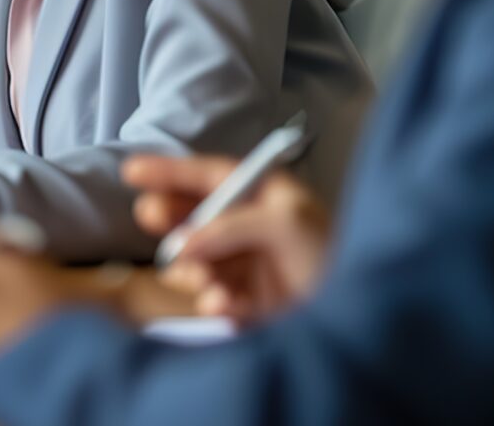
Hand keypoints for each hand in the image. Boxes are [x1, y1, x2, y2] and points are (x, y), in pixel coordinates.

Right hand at [124, 154, 331, 322]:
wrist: (362, 322)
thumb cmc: (332, 256)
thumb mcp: (286, 225)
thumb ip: (230, 227)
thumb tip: (182, 244)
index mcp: (265, 197)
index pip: (210, 175)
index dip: (171, 171)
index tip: (130, 171)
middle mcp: (250, 227)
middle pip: (193, 215)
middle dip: (171, 218)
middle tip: (152, 219)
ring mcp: (246, 265)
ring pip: (195, 260)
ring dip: (195, 269)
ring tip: (207, 282)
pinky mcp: (247, 303)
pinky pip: (212, 297)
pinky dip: (213, 301)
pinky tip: (223, 307)